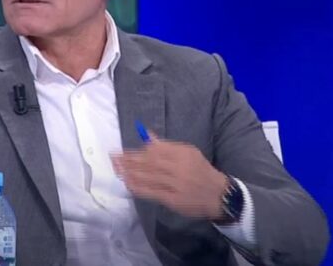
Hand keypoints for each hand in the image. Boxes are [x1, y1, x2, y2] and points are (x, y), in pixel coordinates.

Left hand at [111, 134, 227, 218]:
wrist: (219, 195)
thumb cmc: (200, 170)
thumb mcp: (188, 152)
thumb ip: (166, 145)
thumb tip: (146, 133)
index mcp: (182, 154)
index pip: (155, 150)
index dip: (137, 151)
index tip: (122, 151)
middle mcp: (178, 168)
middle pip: (149, 162)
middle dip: (129, 160)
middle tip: (113, 157)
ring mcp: (175, 184)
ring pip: (148, 177)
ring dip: (130, 172)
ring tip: (116, 169)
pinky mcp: (173, 199)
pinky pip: (152, 192)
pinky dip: (138, 187)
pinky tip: (128, 183)